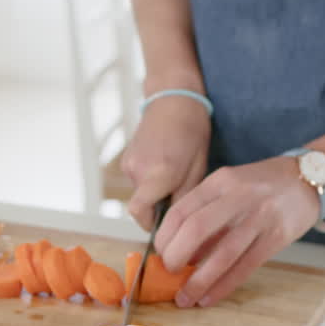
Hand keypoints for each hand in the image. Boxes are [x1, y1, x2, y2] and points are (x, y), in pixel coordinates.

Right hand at [119, 95, 210, 231]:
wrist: (174, 98)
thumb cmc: (192, 131)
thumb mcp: (197, 168)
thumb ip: (183, 198)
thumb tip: (176, 224)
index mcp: (158, 175)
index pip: (139, 213)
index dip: (149, 225)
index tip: (163, 227)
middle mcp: (138, 170)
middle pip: (142, 205)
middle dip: (158, 207)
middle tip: (179, 194)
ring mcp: (129, 163)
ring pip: (140, 192)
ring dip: (155, 191)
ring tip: (174, 173)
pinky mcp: (127, 158)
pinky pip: (138, 179)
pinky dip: (149, 179)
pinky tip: (164, 163)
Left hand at [154, 157, 321, 307]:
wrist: (310, 178)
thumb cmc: (263, 185)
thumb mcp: (231, 185)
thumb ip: (207, 210)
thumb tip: (180, 250)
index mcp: (220, 182)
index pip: (181, 210)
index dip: (164, 238)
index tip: (159, 255)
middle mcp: (237, 197)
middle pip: (196, 230)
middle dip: (175, 258)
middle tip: (169, 275)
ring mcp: (259, 217)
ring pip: (222, 254)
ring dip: (198, 281)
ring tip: (185, 299)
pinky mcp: (276, 237)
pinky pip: (245, 267)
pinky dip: (224, 286)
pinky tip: (210, 297)